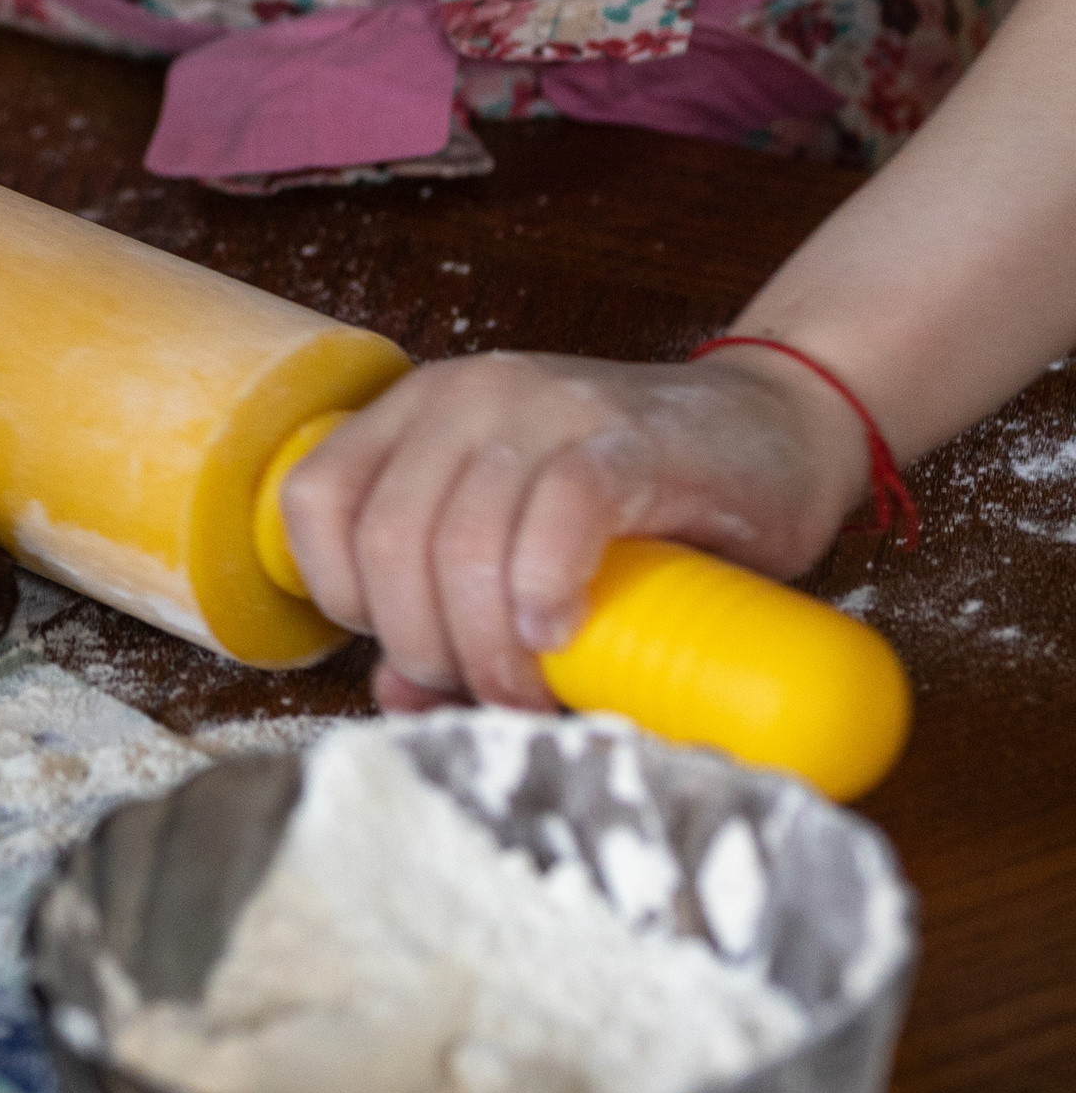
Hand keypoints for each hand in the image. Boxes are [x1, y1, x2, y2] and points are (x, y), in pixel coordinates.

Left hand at [279, 345, 867, 714]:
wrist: (776, 433)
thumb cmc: (645, 504)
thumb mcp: (522, 548)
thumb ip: (452, 608)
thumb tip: (396, 696)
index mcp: (421, 413)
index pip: (316, 502)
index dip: (344, 595)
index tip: (406, 649)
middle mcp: (467, 396)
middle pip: (391, 541)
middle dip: (427, 645)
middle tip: (487, 694)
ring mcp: (545, 406)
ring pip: (463, 541)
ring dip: (487, 647)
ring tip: (530, 692)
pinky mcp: (626, 438)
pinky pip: (555, 512)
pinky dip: (543, 587)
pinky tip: (558, 632)